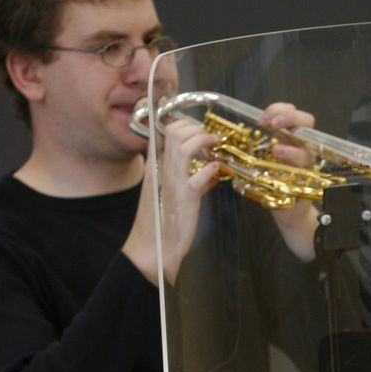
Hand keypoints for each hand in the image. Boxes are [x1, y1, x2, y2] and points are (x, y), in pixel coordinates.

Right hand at [121, 117, 220, 285]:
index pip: (165, 132)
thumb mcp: (172, 193)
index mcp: (156, 166)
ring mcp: (172, 181)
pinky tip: (217, 171)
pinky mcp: (185, 197)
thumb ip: (189, 178)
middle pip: (175, 131)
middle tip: (210, 137)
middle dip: (196, 128)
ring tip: (214, 145)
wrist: (153, 247)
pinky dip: (211, 169)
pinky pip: (198, 176)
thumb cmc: (163, 221)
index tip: (200, 130)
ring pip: (184, 146)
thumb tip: (210, 169)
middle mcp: (162, 169)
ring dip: (203, 140)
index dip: (184, 124)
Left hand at [257, 102, 319, 259]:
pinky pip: (303, 168)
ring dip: (290, 146)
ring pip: (307, 146)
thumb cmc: (273, 183)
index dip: (278, 109)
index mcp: (290, 137)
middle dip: (289, 117)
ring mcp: (306, 162)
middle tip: (272, 123)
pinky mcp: (307, 179)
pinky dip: (291, 163)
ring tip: (275, 149)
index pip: (291, 112)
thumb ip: (248, 151)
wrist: (288, 211)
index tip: (261, 118)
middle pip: (307, 121)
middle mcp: (301, 146)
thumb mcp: (259, 162)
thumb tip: (221, 145)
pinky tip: (279, 161)